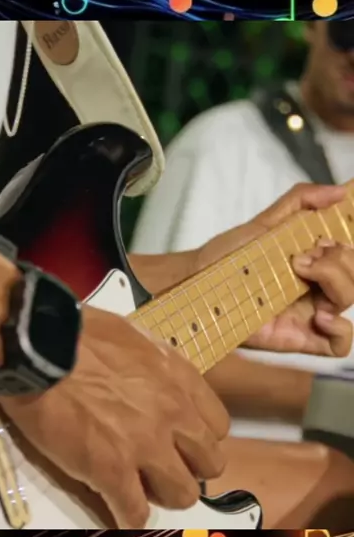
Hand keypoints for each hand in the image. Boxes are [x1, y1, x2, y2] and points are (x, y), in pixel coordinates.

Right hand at [2, 305, 229, 528]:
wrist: (40, 345)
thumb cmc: (77, 333)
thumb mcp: (133, 337)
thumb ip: (153, 367)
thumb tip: (148, 382)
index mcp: (179, 378)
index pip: (217, 426)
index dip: (196, 439)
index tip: (178, 442)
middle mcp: (173, 413)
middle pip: (209, 465)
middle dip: (187, 469)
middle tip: (161, 467)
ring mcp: (145, 445)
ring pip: (182, 494)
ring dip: (161, 495)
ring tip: (138, 489)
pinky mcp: (111, 470)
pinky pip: (134, 513)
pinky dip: (127, 517)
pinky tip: (117, 510)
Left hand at [199, 183, 353, 356]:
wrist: (197, 283)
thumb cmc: (228, 255)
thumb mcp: (265, 222)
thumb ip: (300, 201)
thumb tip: (340, 191)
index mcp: (315, 259)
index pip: (350, 254)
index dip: (348, 245)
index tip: (327, 239)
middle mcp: (317, 286)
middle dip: (339, 261)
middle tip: (303, 257)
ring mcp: (310, 313)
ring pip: (350, 301)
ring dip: (337, 282)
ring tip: (303, 273)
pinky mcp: (299, 338)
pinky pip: (339, 345)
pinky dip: (341, 329)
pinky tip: (320, 315)